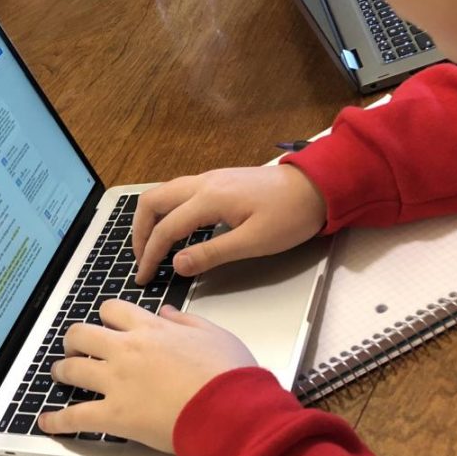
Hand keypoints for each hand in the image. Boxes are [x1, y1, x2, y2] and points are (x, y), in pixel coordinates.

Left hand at [37, 300, 255, 451]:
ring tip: (60, 376)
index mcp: (150, 329)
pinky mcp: (114, 415)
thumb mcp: (215, 334)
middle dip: (75, 341)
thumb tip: (166, 313)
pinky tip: (46, 422)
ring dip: (62, 371)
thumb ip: (187, 321)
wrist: (230, 410)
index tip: (108, 326)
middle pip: (82, 334)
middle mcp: (126, 350)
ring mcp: (116, 381)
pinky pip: (75, 416)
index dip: (106, 318)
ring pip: (72, 369)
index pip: (113, 310)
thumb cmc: (230, 376)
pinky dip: (57, 420)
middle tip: (76, 349)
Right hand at [132, 165, 326, 283]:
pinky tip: (174, 230)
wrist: (317, 186)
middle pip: (152, 201)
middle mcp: (203, 183)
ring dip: (150, 219)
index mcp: (209, 199)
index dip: (150, 254)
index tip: (143, 276)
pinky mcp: (217, 181)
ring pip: (163, 193)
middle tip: (141, 259)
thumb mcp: (254, 242)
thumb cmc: (290, 215)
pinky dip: (165, 211)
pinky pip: (177, 192)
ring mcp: (209, 179)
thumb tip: (177, 264)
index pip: (166, 228)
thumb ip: (212, 254)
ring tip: (151, 246)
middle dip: (139, 232)